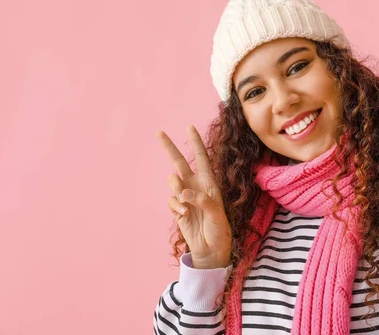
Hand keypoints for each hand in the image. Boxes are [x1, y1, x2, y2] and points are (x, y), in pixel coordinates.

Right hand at [157, 125, 231, 268]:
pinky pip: (171, 201)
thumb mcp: (217, 215)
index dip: (196, 143)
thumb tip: (185, 193)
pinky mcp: (177, 208)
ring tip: (186, 204)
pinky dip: (176, 207)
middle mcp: (196, 186)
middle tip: (159, 132)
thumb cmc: (219, 230)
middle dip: (169, 147)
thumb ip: (203, 201)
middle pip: (179, 162)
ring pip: (172, 182)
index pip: (202, 158)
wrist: (211, 249)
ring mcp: (185, 197)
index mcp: (210, 183)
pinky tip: (185, 216)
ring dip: (177, 190)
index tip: (190, 127)